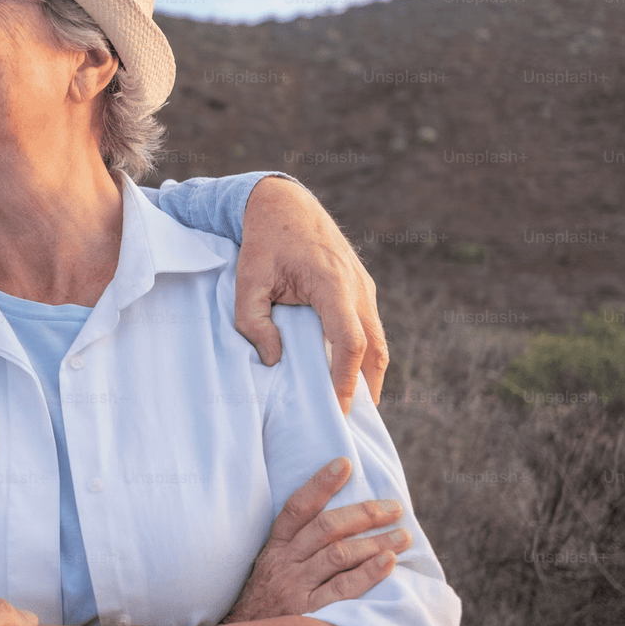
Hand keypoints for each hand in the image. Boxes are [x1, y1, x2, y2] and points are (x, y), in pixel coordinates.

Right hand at [222, 457, 409, 623]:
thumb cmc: (268, 599)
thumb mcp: (272, 565)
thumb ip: (297, 545)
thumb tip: (339, 519)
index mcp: (276, 547)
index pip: (297, 507)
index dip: (320, 483)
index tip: (345, 463)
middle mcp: (285, 562)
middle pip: (326, 527)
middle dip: (364, 513)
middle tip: (394, 507)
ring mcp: (298, 587)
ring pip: (339, 554)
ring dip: (375, 541)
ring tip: (404, 535)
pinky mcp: (310, 611)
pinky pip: (343, 588)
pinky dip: (368, 573)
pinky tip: (389, 561)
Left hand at [234, 177, 386, 412]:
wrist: (284, 205)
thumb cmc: (264, 242)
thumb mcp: (247, 280)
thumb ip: (254, 322)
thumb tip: (273, 360)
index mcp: (332, 284)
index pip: (351, 342)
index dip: (347, 379)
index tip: (337, 408)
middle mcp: (357, 287)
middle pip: (376, 348)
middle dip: (366, 387)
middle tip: (350, 420)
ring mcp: (364, 287)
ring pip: (378, 340)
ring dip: (368, 373)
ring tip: (352, 405)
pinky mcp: (362, 288)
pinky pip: (370, 327)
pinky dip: (364, 354)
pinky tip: (348, 374)